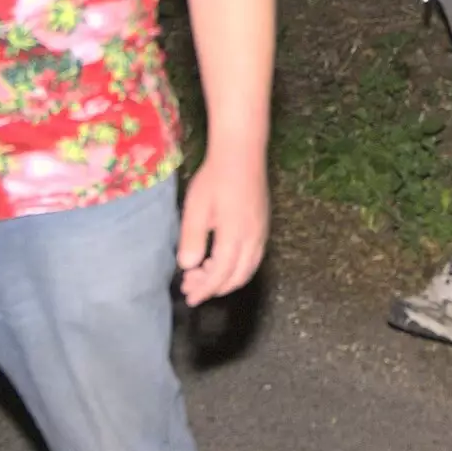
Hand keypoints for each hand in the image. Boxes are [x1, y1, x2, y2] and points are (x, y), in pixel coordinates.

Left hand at [177, 154, 269, 306]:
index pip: (219, 274)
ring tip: (204, 275)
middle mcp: (253, 239)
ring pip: (248, 269)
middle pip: (237, 277)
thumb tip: (188, 266)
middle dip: (214, 288)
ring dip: (227, 279)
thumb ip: (192, 239)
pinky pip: (254, 257)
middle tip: (192, 287)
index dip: (204, 289)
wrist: (242, 154)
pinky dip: (238, 267)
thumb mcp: (196, 208)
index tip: (190, 297)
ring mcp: (261, 232)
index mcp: (235, 236)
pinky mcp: (263, 225)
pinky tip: (222, 259)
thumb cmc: (215, 178)